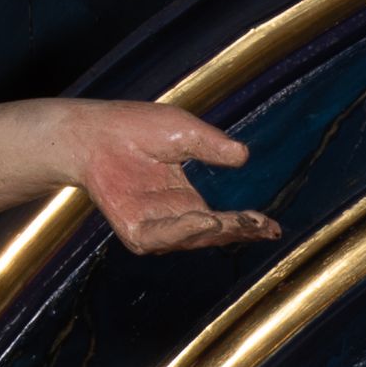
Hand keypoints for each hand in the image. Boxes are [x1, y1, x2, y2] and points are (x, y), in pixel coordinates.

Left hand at [59, 101, 277, 254]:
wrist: (93, 133)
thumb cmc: (134, 128)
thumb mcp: (183, 132)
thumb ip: (212, 146)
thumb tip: (243, 155)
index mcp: (189, 204)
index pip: (226, 221)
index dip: (250, 225)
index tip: (272, 227)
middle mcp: (176, 223)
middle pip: (216, 234)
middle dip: (240, 231)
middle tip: (262, 226)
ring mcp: (157, 232)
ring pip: (195, 238)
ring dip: (217, 231)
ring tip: (237, 222)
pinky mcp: (138, 235)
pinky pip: (167, 237)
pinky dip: (186, 231)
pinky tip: (205, 219)